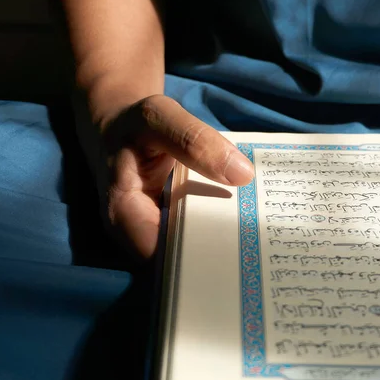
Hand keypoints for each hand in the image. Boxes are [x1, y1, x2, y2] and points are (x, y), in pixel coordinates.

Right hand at [95, 94, 253, 257]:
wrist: (120, 125)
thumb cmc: (133, 123)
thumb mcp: (159, 118)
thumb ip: (195, 141)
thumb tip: (242, 174)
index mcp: (124, 216)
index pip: (164, 258)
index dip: (199, 259)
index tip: (237, 248)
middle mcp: (137, 235)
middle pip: (182, 260)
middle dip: (217, 255)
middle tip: (258, 245)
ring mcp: (155, 233)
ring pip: (193, 251)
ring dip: (223, 244)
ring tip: (258, 239)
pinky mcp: (172, 226)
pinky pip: (198, 234)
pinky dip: (220, 228)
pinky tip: (246, 223)